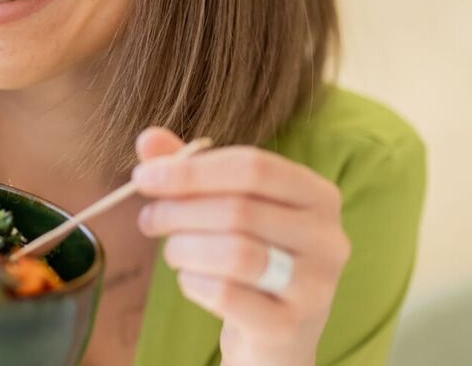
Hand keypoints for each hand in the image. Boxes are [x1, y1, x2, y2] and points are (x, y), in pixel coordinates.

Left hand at [132, 127, 350, 365]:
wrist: (278, 333)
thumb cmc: (251, 255)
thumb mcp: (227, 206)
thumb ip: (192, 171)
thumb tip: (147, 138)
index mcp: (318, 195)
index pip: (254, 166)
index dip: (193, 170)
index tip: (143, 176)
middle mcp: (328, 237)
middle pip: (240, 209)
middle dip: (179, 211)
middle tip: (147, 219)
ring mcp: (315, 285)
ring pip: (234, 253)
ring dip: (185, 248)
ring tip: (172, 251)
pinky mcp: (290, 325)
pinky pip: (226, 294)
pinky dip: (193, 283)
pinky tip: (191, 280)